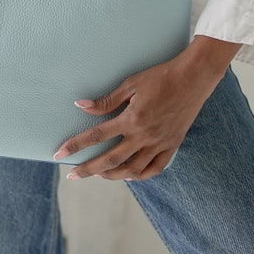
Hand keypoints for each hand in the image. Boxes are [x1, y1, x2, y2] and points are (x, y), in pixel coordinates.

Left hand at [53, 37, 241, 181]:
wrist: (193, 79)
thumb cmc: (160, 77)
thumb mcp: (131, 84)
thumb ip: (107, 100)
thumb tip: (81, 105)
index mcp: (131, 119)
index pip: (97, 136)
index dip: (76, 145)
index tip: (59, 154)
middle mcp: (144, 136)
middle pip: (110, 159)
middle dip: (88, 169)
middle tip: (72, 175)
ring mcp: (159, 143)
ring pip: (132, 169)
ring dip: (112, 175)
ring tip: (99, 175)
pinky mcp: (172, 145)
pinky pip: (155, 168)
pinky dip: (141, 175)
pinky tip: (130, 175)